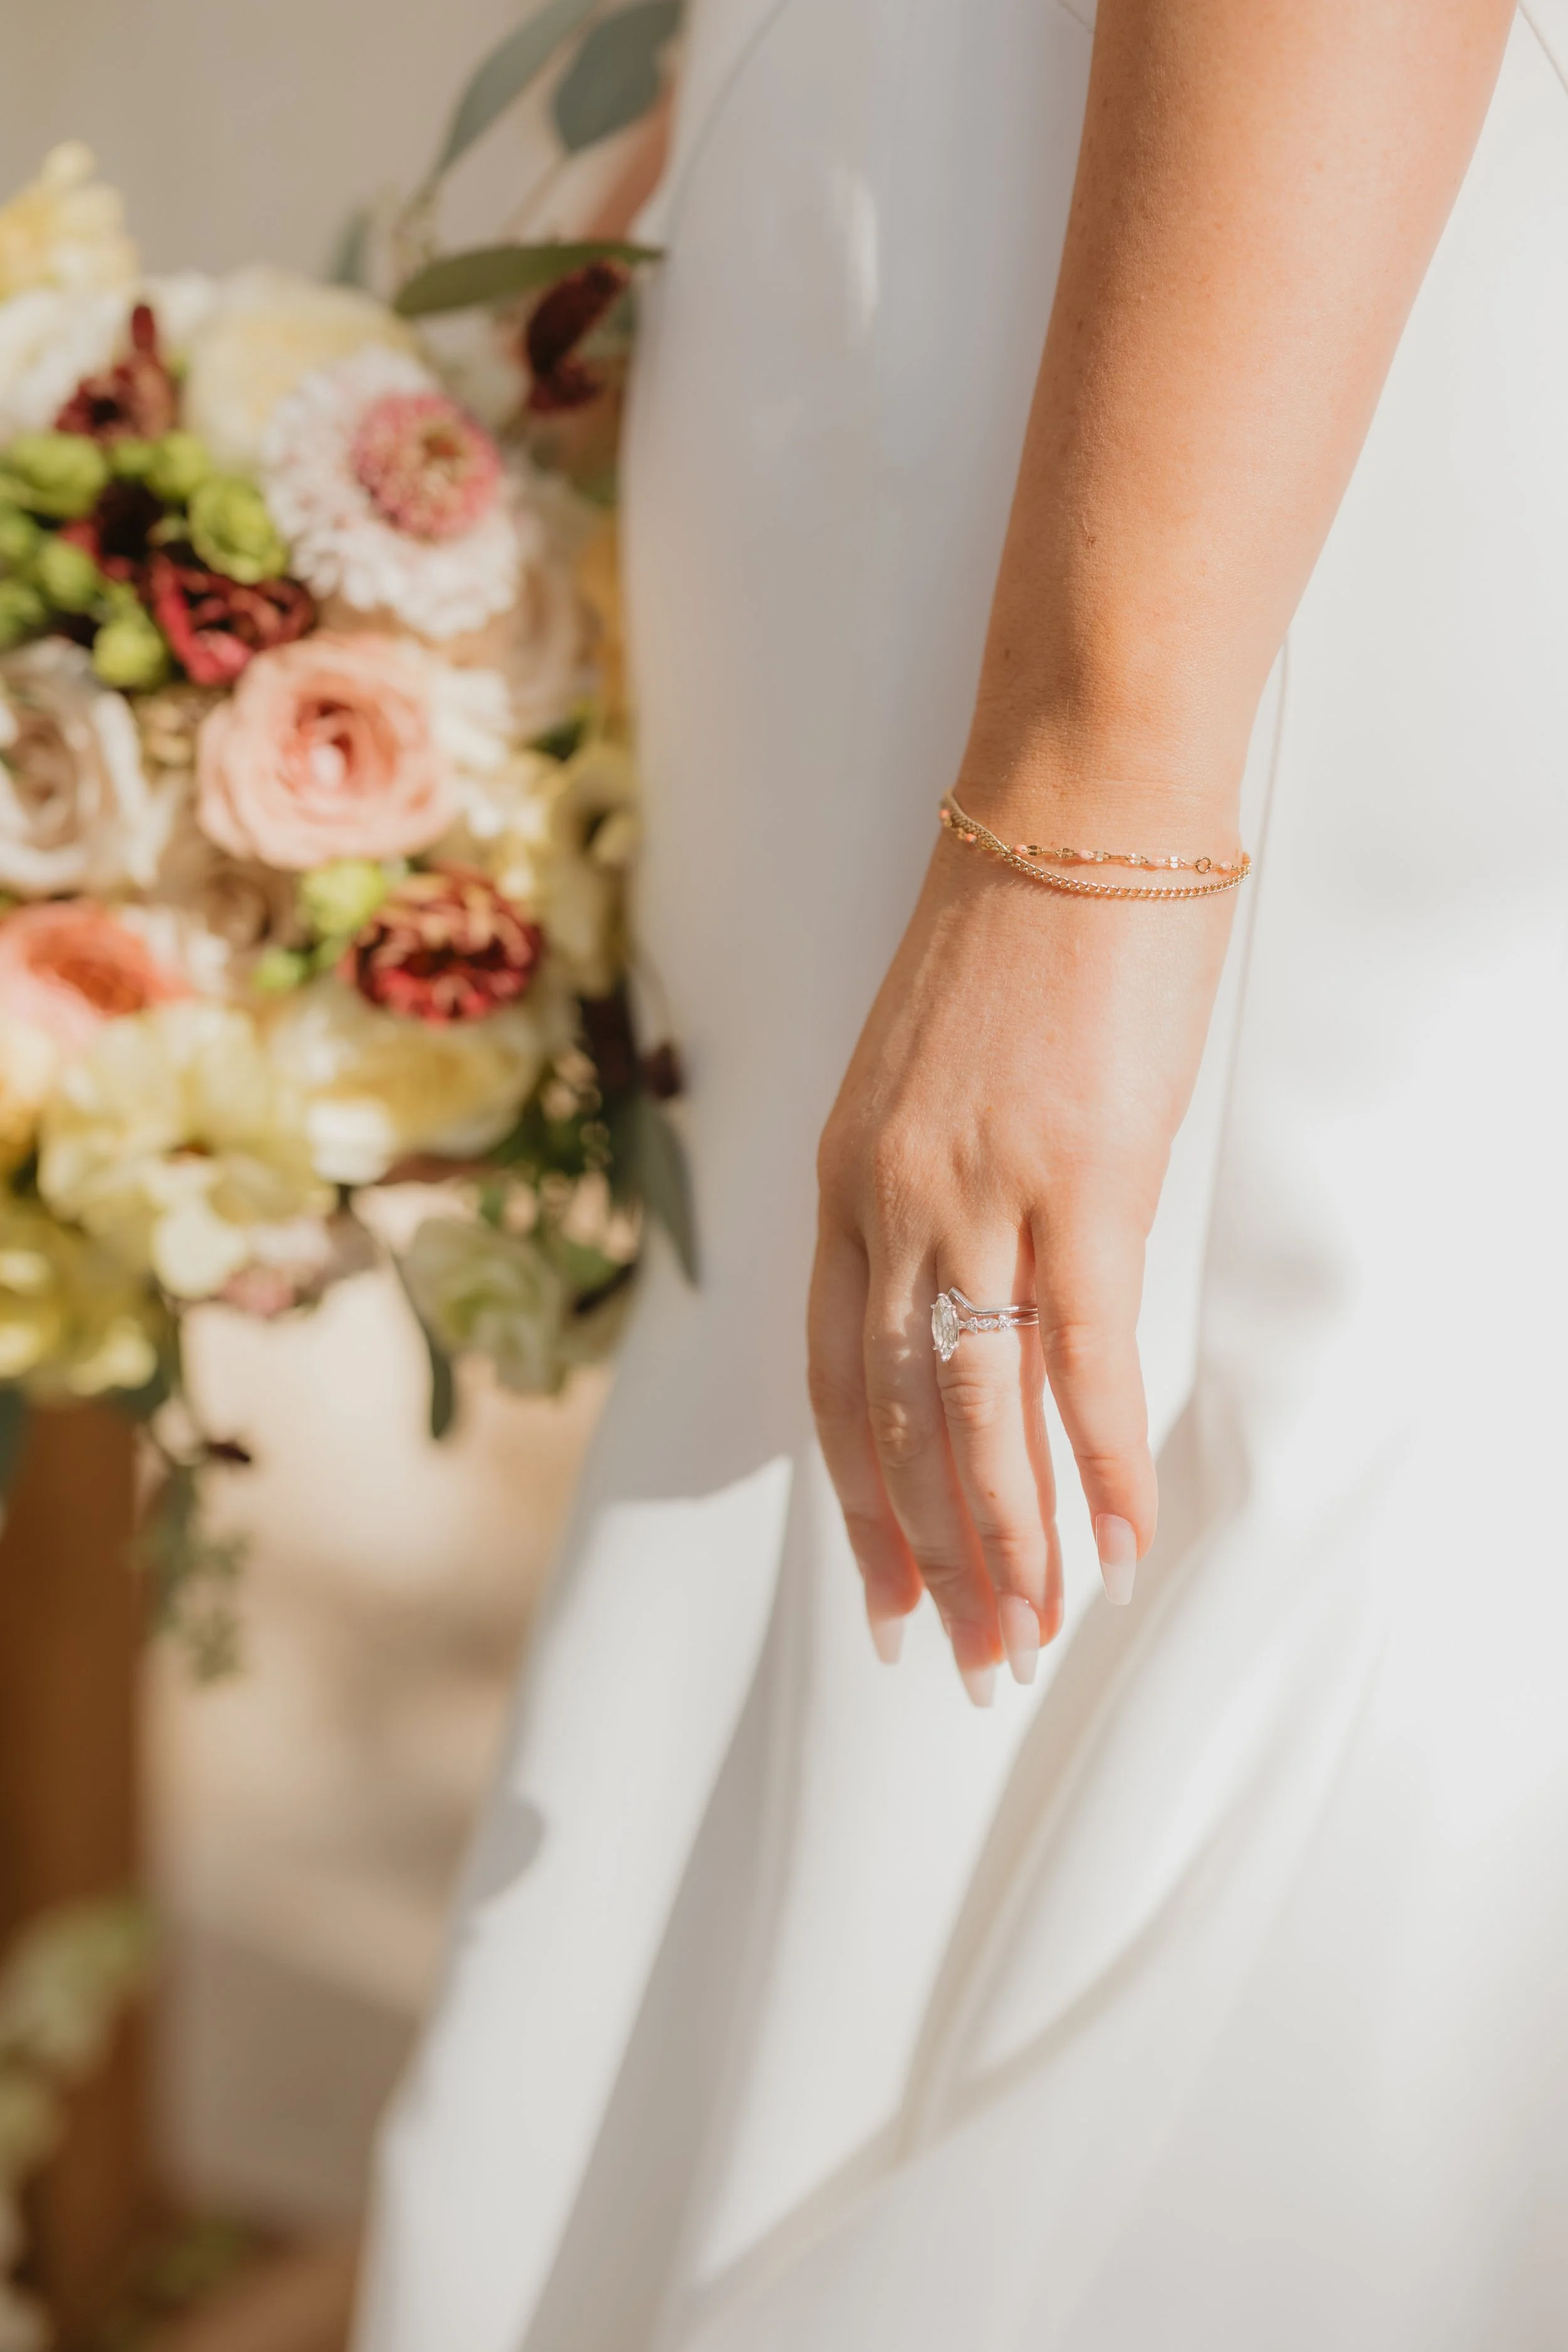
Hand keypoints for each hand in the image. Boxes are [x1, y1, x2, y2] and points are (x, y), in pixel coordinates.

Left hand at [808, 810, 1236, 1700]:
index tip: (888, 1591)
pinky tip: (1118, 1540)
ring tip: (1030, 1639)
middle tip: (969, 1659)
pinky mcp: (1079, 1177)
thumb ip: (931, 1188)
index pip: (827, 1379)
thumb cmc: (1012, 937)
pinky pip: (1080, 1355)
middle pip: (892, 1419)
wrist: (1069, 811)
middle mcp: (888, 1203)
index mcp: (843, 1180)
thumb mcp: (928, 1078)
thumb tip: (981, 1284)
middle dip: (931, 1553)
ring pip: (974, 1411)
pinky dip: (1098, 1459)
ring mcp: (977, 1194)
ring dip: (1006, 1539)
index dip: (857, 1499)